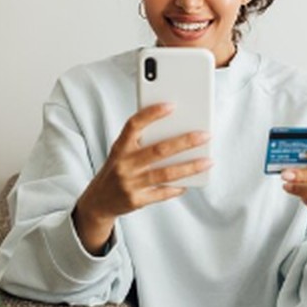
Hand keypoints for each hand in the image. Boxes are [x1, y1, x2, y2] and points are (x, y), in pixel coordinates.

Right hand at [74, 103, 211, 253]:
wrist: (98, 201)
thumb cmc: (118, 169)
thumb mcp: (122, 152)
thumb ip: (142, 142)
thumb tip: (177, 131)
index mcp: (120, 148)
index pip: (133, 125)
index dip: (151, 114)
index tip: (171, 105)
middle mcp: (124, 164)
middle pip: (158, 150)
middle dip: (185, 142)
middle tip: (205, 135)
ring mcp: (130, 184)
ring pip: (165, 173)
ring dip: (190, 166)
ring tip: (208, 161)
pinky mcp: (136, 201)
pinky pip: (162, 193)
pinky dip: (178, 187)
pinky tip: (191, 182)